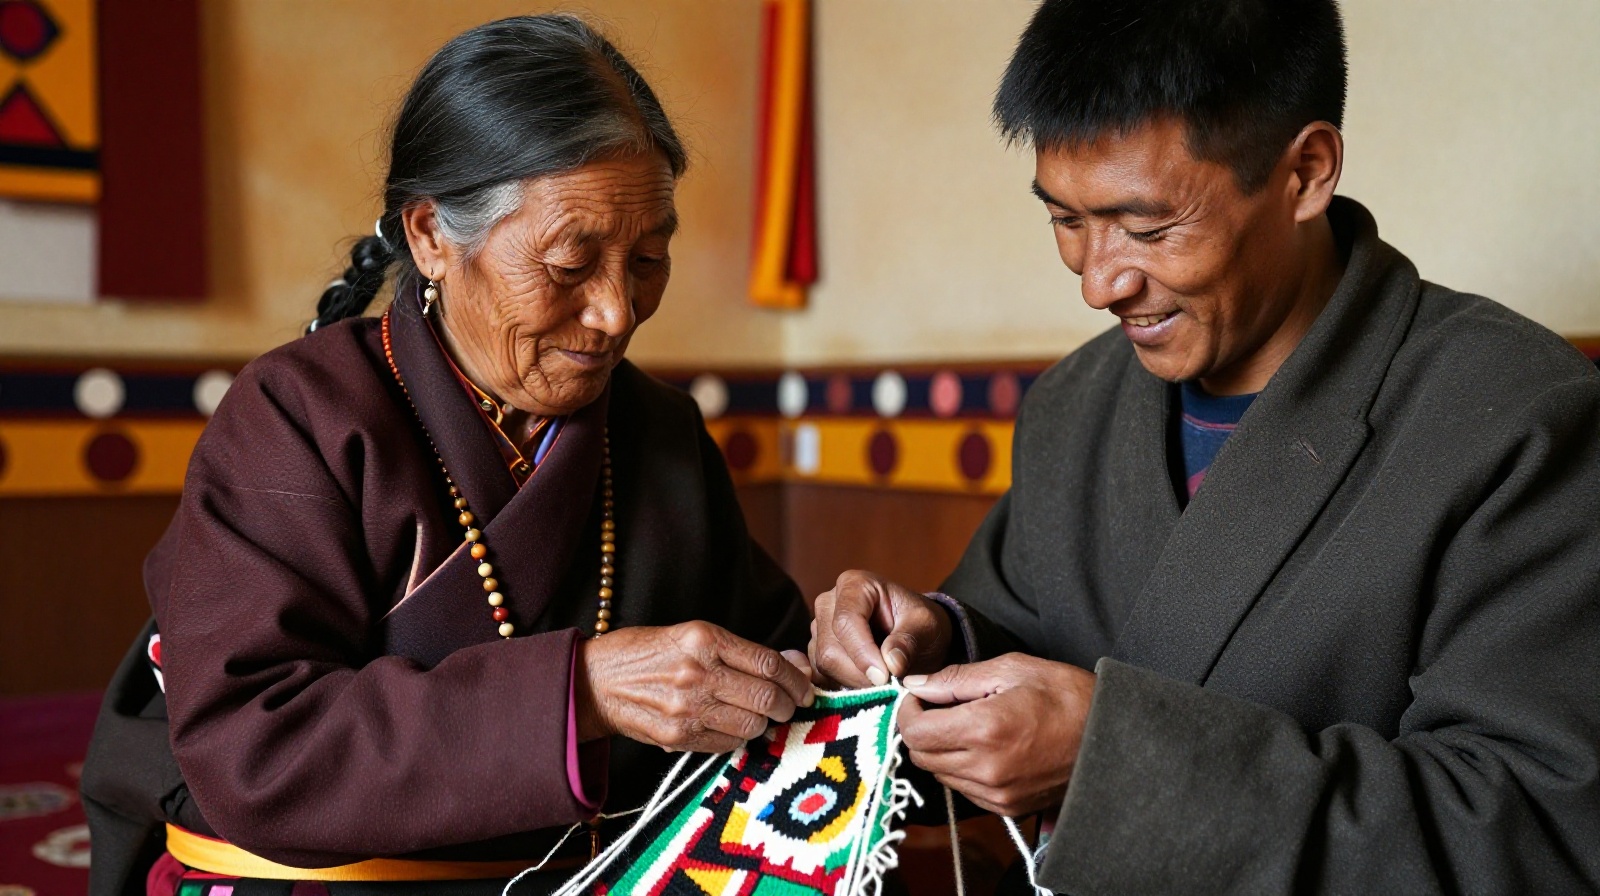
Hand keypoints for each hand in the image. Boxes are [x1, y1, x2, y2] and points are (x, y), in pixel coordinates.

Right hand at [574, 621, 813, 752]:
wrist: (596, 681)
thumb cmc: (648, 653)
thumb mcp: (693, 635)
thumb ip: (742, 651)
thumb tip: (794, 664)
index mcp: (704, 639)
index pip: (768, 663)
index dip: (796, 679)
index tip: (806, 687)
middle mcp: (698, 672)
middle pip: (766, 698)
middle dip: (787, 705)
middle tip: (789, 705)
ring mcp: (688, 708)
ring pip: (752, 725)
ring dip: (764, 723)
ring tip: (759, 716)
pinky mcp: (679, 737)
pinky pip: (729, 743)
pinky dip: (739, 737)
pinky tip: (732, 726)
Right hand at [807, 570, 951, 687]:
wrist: (915, 633)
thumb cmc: (920, 623)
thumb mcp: (926, 626)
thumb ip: (909, 642)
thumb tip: (892, 664)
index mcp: (855, 585)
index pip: (846, 621)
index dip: (862, 653)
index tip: (884, 677)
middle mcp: (829, 602)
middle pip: (830, 647)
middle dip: (858, 673)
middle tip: (887, 686)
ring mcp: (819, 627)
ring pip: (823, 664)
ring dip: (852, 682)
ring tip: (881, 684)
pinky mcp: (815, 649)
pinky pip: (819, 676)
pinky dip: (842, 687)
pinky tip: (866, 686)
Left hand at [899, 653, 1094, 816]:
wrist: (1114, 737)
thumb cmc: (1068, 696)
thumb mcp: (1012, 670)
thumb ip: (955, 679)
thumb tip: (916, 683)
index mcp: (984, 729)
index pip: (915, 732)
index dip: (909, 710)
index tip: (919, 695)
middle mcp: (986, 769)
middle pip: (922, 756)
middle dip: (922, 729)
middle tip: (939, 706)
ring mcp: (997, 794)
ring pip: (941, 774)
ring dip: (942, 749)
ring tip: (967, 723)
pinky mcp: (1008, 808)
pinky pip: (964, 789)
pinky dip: (963, 767)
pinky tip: (984, 745)